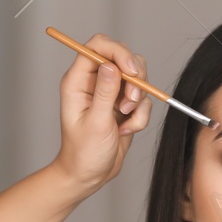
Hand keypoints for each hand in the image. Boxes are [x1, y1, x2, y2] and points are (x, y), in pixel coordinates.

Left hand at [52, 32, 150, 192]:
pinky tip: (126, 129)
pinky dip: (141, 115)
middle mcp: (94, 81)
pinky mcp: (123, 104)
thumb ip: (104, 93)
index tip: (132, 71)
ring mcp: (110, 92)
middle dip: (134, 79)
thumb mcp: (95, 123)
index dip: (118, 52)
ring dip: (138, 99)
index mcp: (78, 81)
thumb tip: (110, 65)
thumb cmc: (83, 153)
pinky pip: (143, 99)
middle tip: (130, 102)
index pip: (98, 46)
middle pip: (123, 57)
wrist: (89, 175)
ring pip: (137, 77)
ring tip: (126, 118)